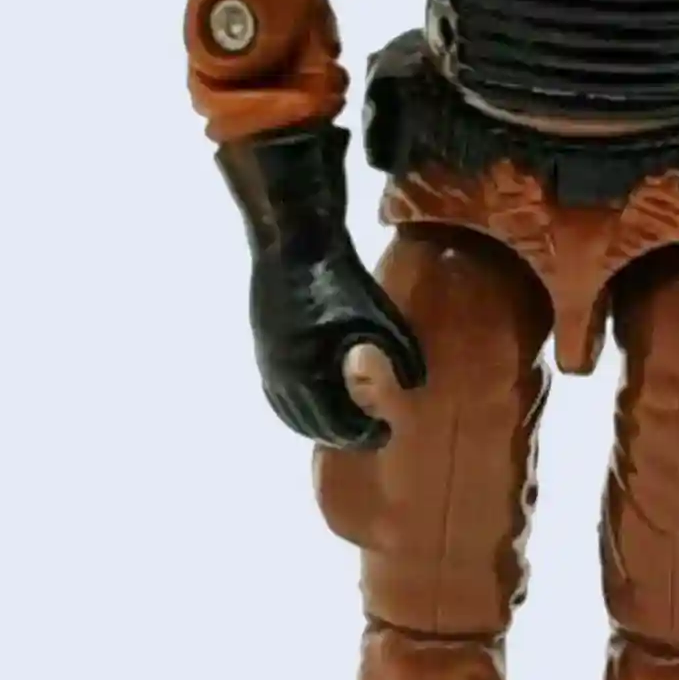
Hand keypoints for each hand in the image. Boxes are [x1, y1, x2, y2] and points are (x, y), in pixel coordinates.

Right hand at [250, 234, 424, 447]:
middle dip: (343, 435)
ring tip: (346, 426)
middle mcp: (282, 378)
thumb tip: (415, 386)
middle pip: (312, 425)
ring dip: (318, 425)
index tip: (387, 434)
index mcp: (308, 376)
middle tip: (370, 435)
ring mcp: (267, 364)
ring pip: (291, 413)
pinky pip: (277, 395)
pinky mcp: (263, 349)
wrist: (294, 244)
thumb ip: (401, 354)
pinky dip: (297, 409)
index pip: (337, 425)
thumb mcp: (380, 317)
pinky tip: (315, 405)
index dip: (364, 435)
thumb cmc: (340, 281)